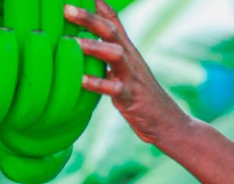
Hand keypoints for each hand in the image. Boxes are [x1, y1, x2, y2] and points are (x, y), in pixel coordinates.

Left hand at [64, 0, 190, 144]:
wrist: (167, 121)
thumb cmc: (140, 93)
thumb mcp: (127, 67)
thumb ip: (109, 49)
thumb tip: (89, 36)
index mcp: (126, 51)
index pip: (112, 22)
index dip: (96, 7)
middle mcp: (130, 59)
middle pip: (111, 32)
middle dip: (89, 19)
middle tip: (67, 8)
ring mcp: (131, 77)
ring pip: (115, 55)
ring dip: (93, 47)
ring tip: (72, 42)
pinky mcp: (131, 98)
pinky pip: (115, 89)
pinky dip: (98, 83)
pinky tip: (81, 80)